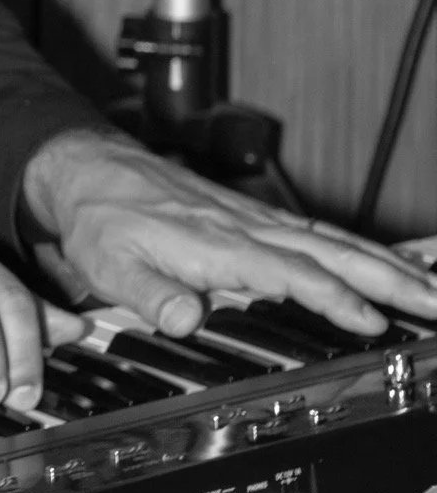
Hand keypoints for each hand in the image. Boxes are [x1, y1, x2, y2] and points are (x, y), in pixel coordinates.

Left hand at [23, 130, 436, 334]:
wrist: (90, 172)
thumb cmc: (101, 219)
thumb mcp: (109, 265)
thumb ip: (151, 294)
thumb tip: (187, 318)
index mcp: (216, 243)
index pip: (290, 272)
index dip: (333, 297)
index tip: (370, 320)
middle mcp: (244, 227)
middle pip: (332, 252)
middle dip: (391, 277)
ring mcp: (253, 220)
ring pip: (334, 241)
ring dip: (387, 263)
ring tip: (432, 287)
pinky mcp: (253, 218)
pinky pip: (319, 233)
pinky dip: (360, 248)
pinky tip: (384, 261)